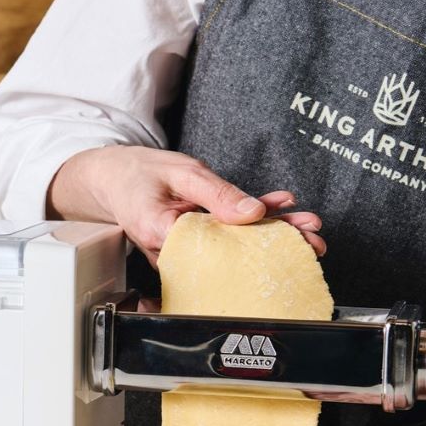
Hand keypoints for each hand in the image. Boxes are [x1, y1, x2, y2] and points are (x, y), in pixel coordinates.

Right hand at [46, 146, 325, 264]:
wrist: (111, 179)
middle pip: (235, 254)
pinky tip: (278, 208)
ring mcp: (185, 250)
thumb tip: (254, 211)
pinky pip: (225, 234)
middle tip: (314, 242)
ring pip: (234, 246)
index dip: (261, 246)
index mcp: (166, 237)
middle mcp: (176, 252)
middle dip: (278, 247)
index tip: (295, 241)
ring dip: (273, 235)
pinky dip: (253, 221)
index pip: (221, 249)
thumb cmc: (138, 174)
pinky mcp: (192, 241)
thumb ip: (217, 193)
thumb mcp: (181, 172)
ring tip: (308, 227)